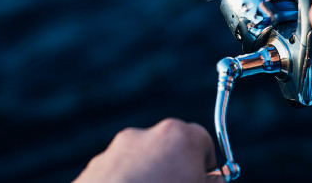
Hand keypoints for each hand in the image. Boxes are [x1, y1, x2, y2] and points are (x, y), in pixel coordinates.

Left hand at [74, 118, 222, 182]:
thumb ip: (213, 182)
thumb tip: (215, 180)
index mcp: (179, 136)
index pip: (203, 140)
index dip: (205, 164)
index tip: (203, 180)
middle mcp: (146, 134)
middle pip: (170, 147)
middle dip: (175, 167)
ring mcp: (118, 149)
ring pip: (141, 159)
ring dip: (148, 175)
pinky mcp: (96, 166)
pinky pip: (118, 171)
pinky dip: (125, 181)